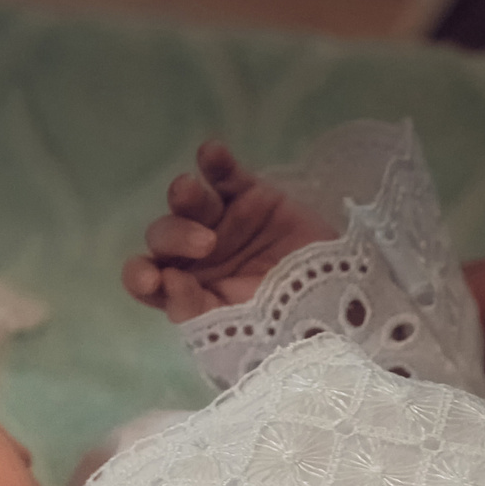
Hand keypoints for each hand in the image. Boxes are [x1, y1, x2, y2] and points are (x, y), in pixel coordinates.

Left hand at [122, 141, 333, 324]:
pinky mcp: (250, 197)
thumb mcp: (241, 333)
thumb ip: (197, 311)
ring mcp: (222, 222)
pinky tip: (211, 152)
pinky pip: (226, 175)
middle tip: (205, 244)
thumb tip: (167, 282)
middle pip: (165, 238)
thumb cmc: (286, 329)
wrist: (344, 302)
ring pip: (189, 203)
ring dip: (184, 195)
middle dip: (175, 237)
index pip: (147, 280)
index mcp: (185, 291)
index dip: (140, 276)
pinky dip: (215, 162)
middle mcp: (196, 256)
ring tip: (189, 191)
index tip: (151, 278)